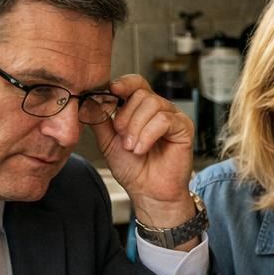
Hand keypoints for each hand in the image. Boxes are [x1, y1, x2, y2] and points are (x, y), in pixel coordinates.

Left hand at [91, 74, 196, 228]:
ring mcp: (173, 117)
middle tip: (122, 137)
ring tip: (132, 147)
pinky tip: (142, 149)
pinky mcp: (184, 128)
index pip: (135, 83)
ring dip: (136, 128)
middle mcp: (159, 109)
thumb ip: (99, 118)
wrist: (148, 192)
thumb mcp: (108, 140)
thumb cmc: (134, 169)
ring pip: (153, 104)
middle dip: (126, 116)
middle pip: (141, 93)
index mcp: (141, 108)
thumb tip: (89, 99)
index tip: (112, 90)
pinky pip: (164, 120)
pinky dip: (148, 135)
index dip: (124, 83)